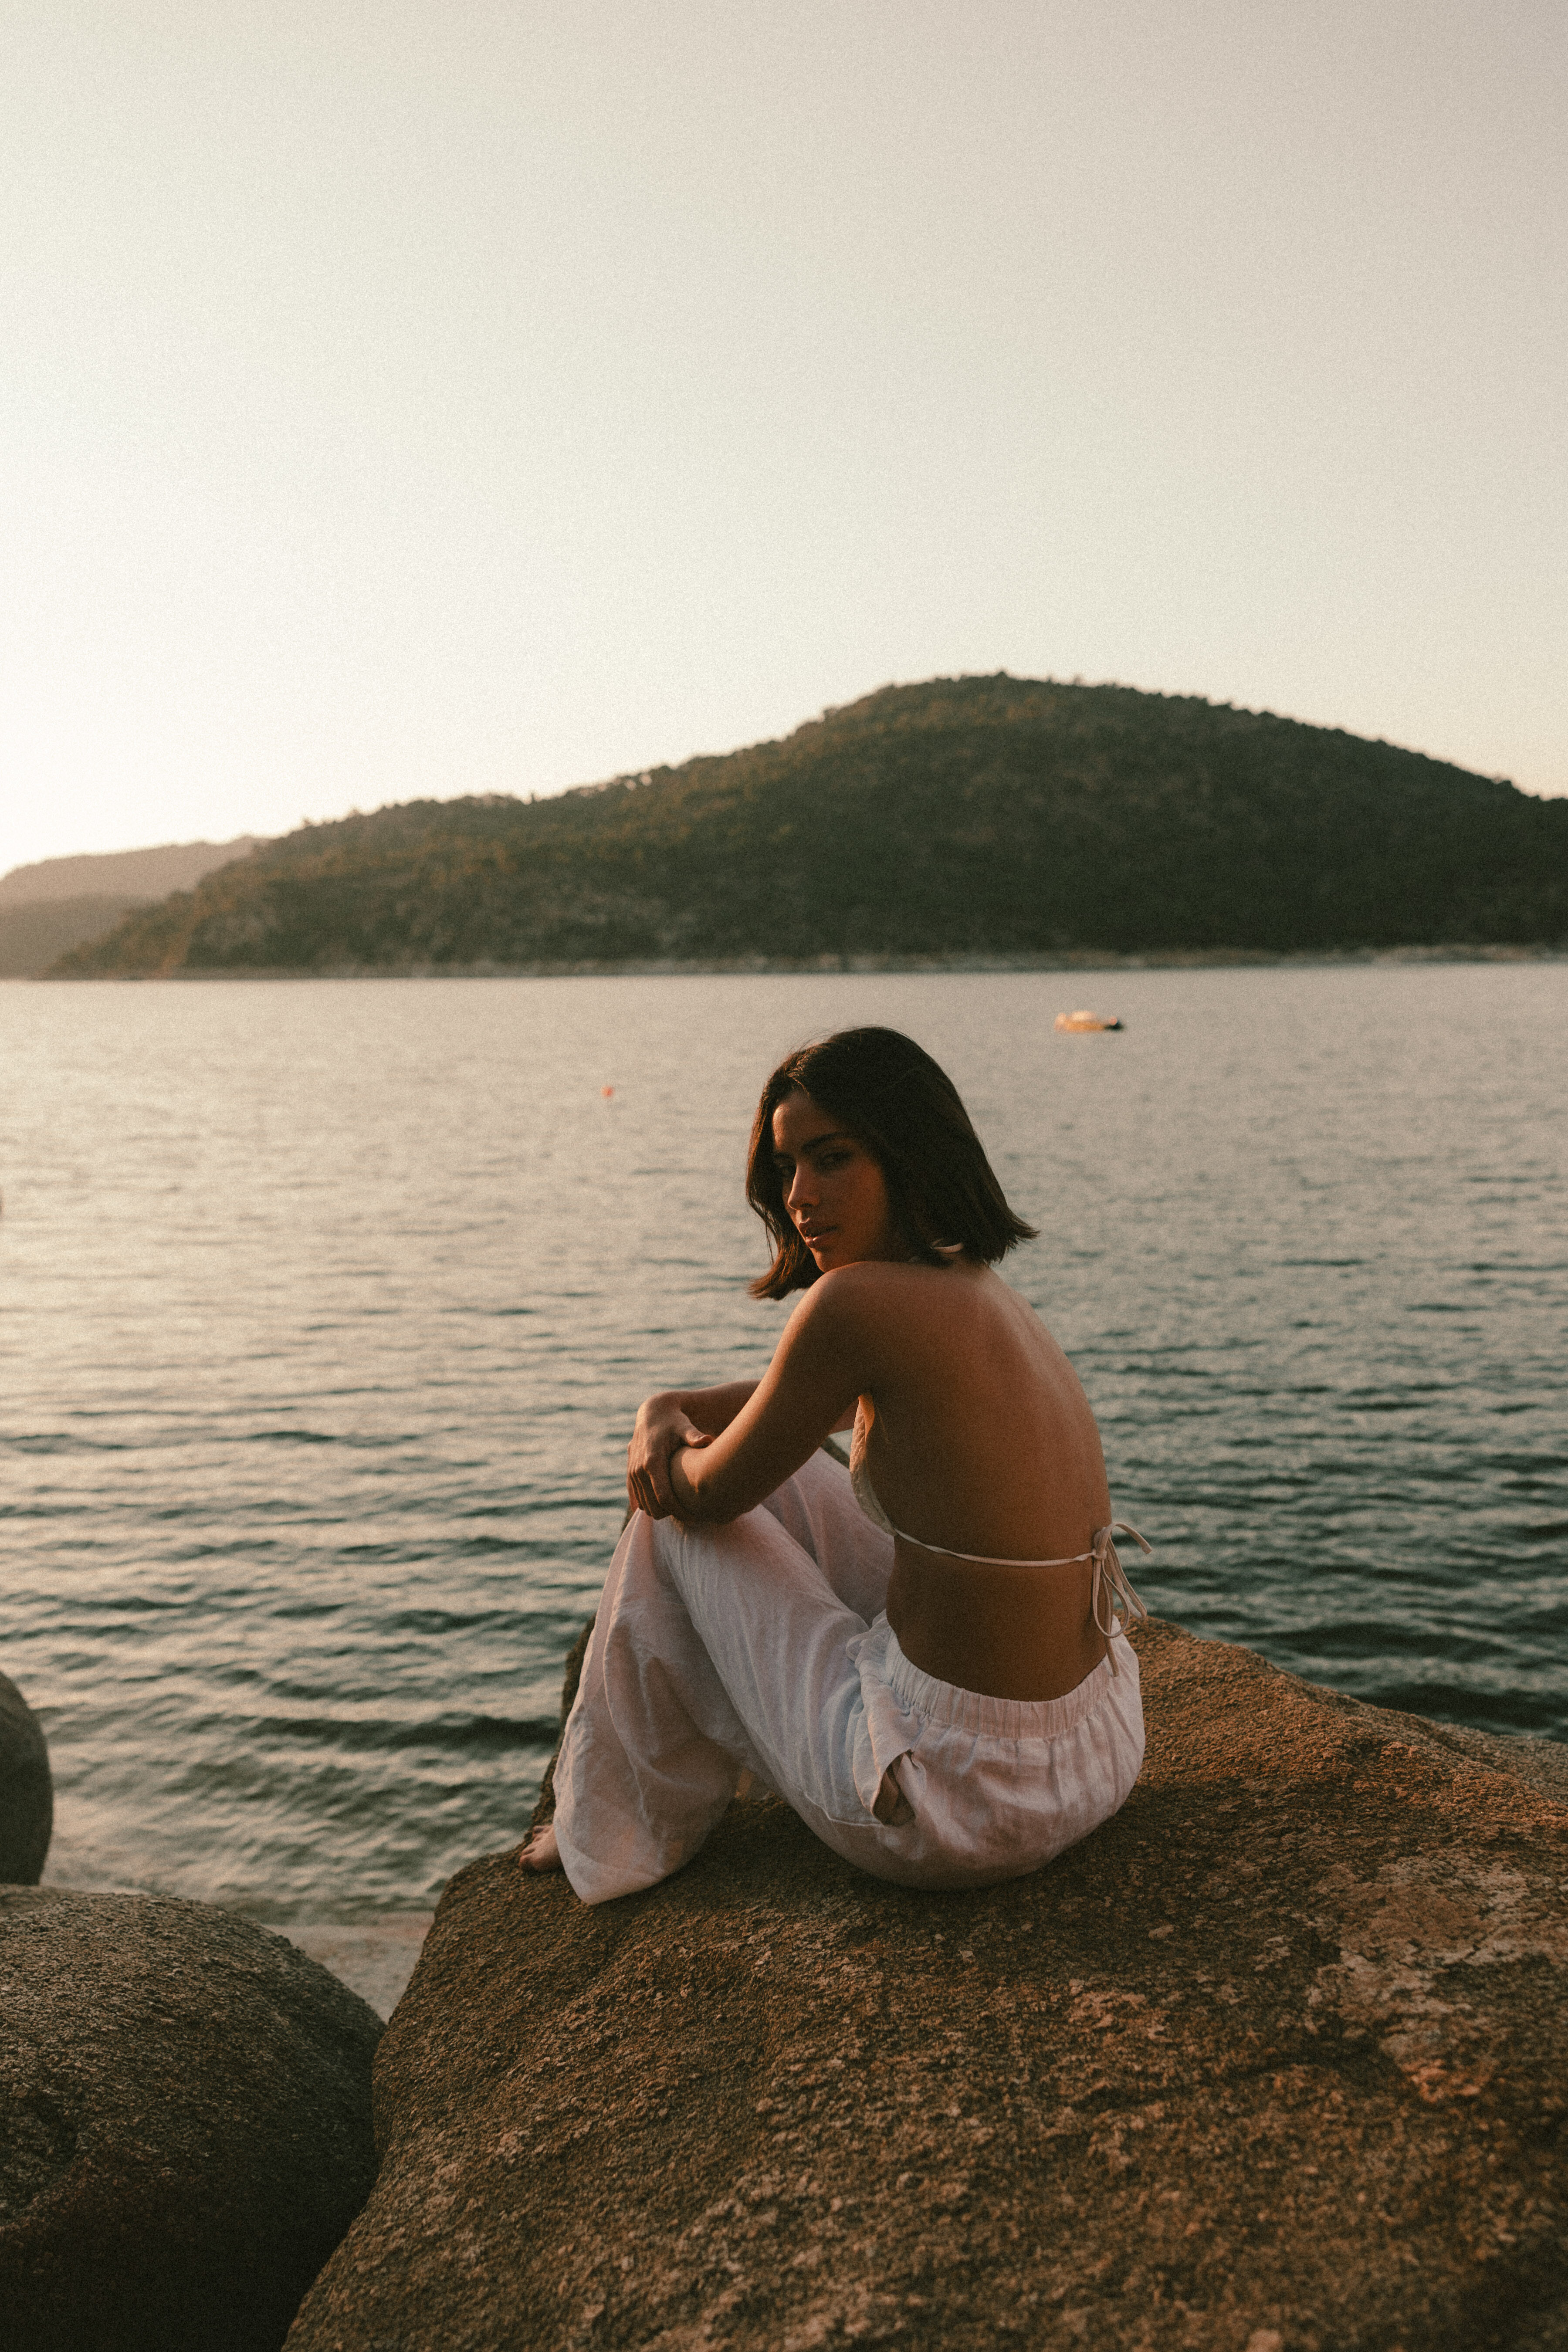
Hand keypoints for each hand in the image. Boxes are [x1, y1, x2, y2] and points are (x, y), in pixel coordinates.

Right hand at [627, 1395, 712, 1519]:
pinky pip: (636, 1498)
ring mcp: (632, 1472)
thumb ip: (694, 1435)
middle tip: (692, 1517)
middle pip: (653, 1506)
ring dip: (661, 1511)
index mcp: (653, 1462)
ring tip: (682, 1511)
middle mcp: (639, 1469)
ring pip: (644, 1505)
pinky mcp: (630, 1473)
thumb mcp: (684, 1427)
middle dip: (672, 1515)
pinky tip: (665, 1508)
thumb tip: (708, 1440)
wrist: (653, 1413)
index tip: (696, 1517)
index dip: (680, 1511)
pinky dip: (649, 1505)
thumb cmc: (674, 1422)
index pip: (664, 1498)